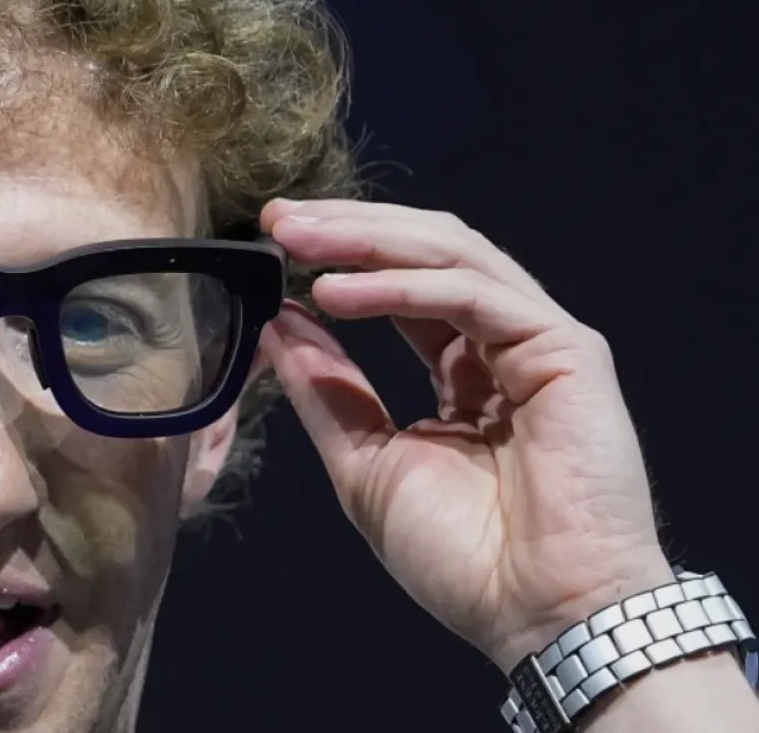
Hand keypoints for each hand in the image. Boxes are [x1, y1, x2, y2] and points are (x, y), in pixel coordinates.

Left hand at [258, 198, 670, 672]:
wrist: (538, 618)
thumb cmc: (464, 558)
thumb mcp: (366, 463)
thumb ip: (327, 389)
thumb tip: (277, 324)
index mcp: (463, 369)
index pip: (401, 282)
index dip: (341, 255)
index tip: (272, 241)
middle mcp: (501, 343)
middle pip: (426, 251)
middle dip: (348, 229)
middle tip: (277, 220)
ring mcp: (537, 341)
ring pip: (451, 255)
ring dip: (367, 241)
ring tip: (295, 240)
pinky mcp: (565, 351)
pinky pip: (473, 296)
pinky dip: (400, 287)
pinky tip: (338, 293)